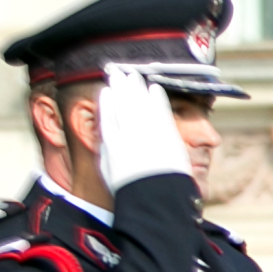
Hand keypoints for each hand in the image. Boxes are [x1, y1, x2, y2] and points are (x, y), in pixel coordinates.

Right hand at [95, 63, 192, 193]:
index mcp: (112, 147)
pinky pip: (160, 111)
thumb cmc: (133, 190)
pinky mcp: (166, 136)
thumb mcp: (110, 173)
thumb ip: (106, 153)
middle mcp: (128, 136)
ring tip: (133, 75)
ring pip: (139, 104)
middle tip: (117, 72)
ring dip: (136, 87)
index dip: (106, 102)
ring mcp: (148, 134)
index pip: (107, 118)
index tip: (106, 91)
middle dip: (119, 87)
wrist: (156, 199)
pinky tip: (154, 87)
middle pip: (122, 105)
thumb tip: (105, 138)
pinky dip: (157, 98)